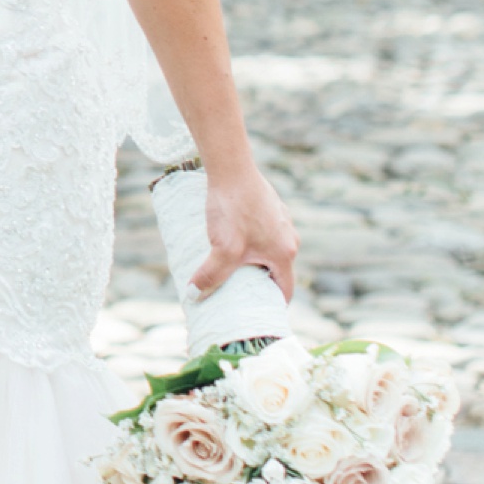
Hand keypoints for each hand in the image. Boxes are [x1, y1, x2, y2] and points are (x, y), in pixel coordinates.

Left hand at [189, 163, 298, 303]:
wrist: (231, 168)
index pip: (285, 291)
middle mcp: (289, 238)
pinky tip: (229, 240)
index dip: (271, 306)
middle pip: (276, 271)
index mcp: (285, 253)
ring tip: (228, 268)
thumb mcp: (222, 248)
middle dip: (258, 284)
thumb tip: (194, 297)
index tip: (256, 315)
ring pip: (267, 251)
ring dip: (251, 262)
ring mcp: (280, 221)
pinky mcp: (269, 208)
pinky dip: (249, 243)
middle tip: (237, 294)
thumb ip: (210, 276)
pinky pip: (262, 234)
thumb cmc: (233, 208)